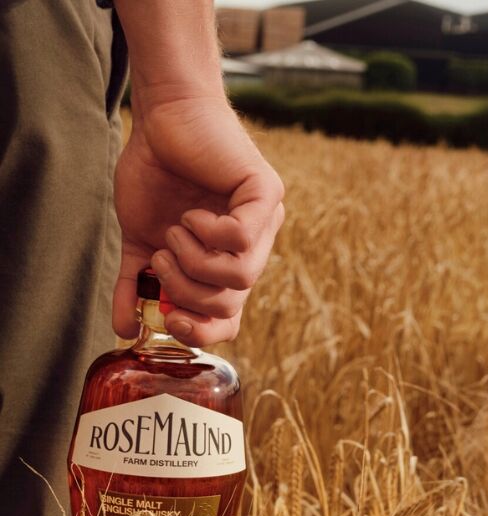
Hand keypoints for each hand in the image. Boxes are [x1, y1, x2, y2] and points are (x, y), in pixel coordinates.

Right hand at [112, 95, 284, 345]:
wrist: (162, 117)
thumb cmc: (155, 174)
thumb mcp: (141, 240)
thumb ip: (138, 283)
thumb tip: (127, 330)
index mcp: (225, 264)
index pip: (229, 320)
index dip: (200, 331)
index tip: (168, 318)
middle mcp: (251, 249)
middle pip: (231, 307)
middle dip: (186, 294)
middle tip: (164, 260)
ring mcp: (264, 223)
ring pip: (241, 278)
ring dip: (194, 262)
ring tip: (176, 232)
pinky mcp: (266, 194)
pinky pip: (242, 239)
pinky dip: (208, 232)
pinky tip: (193, 214)